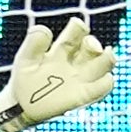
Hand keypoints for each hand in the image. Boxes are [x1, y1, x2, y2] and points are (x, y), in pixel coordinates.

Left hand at [0, 16, 115, 131]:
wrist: (21, 105)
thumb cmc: (24, 77)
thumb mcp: (25, 57)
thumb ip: (34, 43)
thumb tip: (47, 30)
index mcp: (61, 49)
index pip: (77, 32)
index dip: (80, 27)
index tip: (77, 27)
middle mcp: (74, 61)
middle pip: (93, 47)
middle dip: (94, 43)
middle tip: (92, 46)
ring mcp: (80, 78)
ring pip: (104, 64)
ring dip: (109, 58)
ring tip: (107, 55)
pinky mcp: (83, 95)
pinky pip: (102, 87)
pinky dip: (106, 82)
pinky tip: (104, 79)